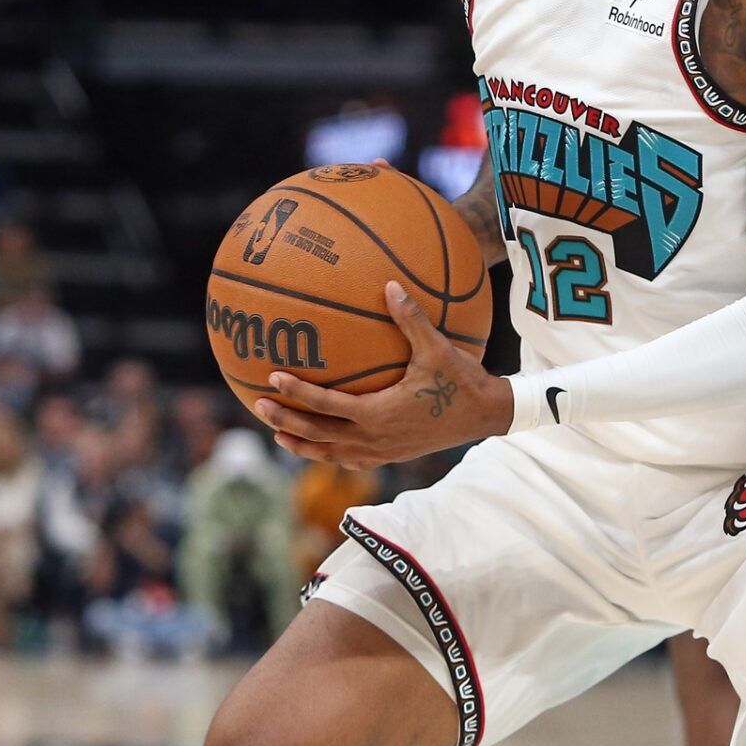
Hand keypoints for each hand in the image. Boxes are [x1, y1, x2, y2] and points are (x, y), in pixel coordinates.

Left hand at [253, 279, 512, 468]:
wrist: (486, 415)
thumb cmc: (461, 381)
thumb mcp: (437, 349)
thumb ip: (411, 319)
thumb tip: (390, 285)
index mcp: (378, 414)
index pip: (325, 405)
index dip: (296, 392)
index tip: (272, 378)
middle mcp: (374, 438)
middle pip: (317, 434)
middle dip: (285, 421)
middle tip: (258, 405)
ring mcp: (382, 452)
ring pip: (330, 454)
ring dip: (301, 444)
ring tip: (277, 434)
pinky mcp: (391, 456)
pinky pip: (350, 460)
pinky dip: (329, 455)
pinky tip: (321, 446)